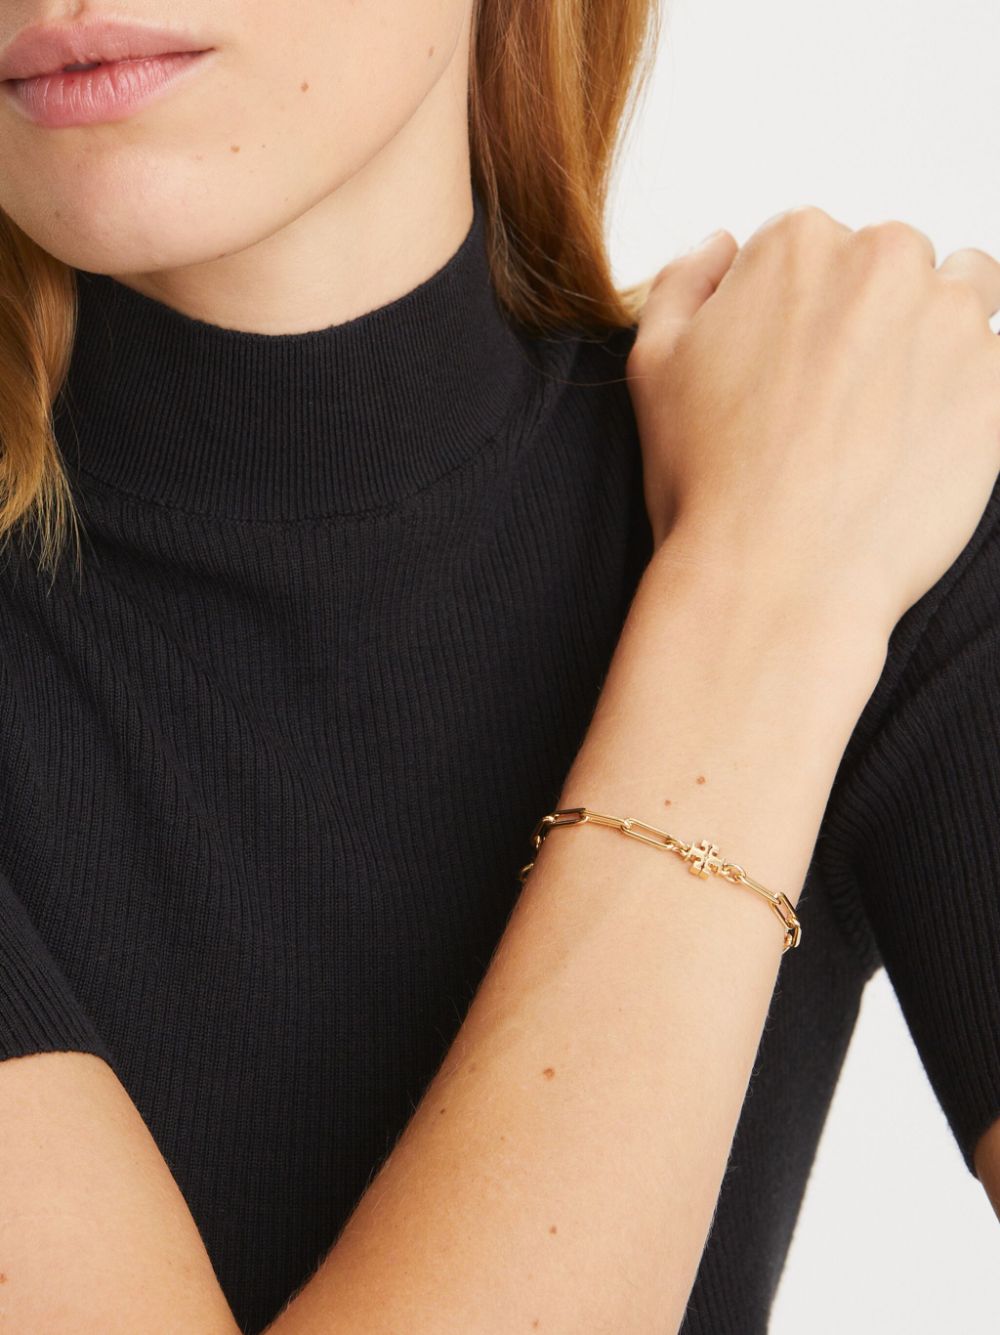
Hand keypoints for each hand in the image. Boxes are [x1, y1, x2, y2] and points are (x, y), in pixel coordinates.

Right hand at [625, 206, 999, 639]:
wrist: (778, 576)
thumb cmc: (710, 482)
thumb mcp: (653, 366)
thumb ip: (684, 283)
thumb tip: (722, 243)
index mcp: (796, 245)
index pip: (814, 248)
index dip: (797, 316)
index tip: (789, 374)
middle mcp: (883, 260)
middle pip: (890, 264)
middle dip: (869, 317)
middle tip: (835, 402)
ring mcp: (951, 318)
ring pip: (959, 295)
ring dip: (932, 337)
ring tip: (887, 415)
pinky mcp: (998, 382)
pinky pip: (994, 365)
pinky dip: (966, 395)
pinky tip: (920, 446)